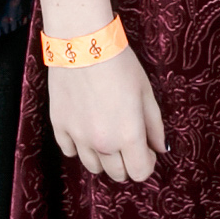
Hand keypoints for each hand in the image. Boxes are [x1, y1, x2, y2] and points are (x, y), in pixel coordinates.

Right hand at [48, 45, 166, 186]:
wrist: (83, 44)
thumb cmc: (119, 64)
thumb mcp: (146, 93)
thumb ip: (155, 126)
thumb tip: (159, 148)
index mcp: (128, 135)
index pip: (140, 173)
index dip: (147, 163)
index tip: (146, 150)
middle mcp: (102, 143)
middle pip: (117, 174)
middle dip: (127, 163)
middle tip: (128, 142)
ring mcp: (78, 136)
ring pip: (93, 167)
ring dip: (103, 158)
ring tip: (107, 135)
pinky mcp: (60, 126)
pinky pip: (69, 151)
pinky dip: (79, 147)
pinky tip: (86, 130)